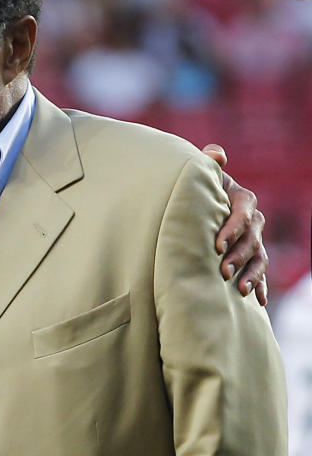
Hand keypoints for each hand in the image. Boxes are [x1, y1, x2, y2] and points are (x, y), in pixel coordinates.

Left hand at [202, 144, 268, 305]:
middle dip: (239, 255)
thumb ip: (206, 166)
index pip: (243, 212)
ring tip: (242, 291)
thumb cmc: (194, 193)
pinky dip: (260, 287)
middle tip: (224, 271)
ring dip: (252, 274)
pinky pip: (261, 273)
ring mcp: (254, 241)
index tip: (217, 245)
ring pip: (259, 258)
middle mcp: (252, 221)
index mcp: (240, 199)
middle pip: (252, 238)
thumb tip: (215, 154)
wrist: (195, 210)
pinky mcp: (251, 259)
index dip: (232, 228)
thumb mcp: (198, 178)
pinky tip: (258, 302)